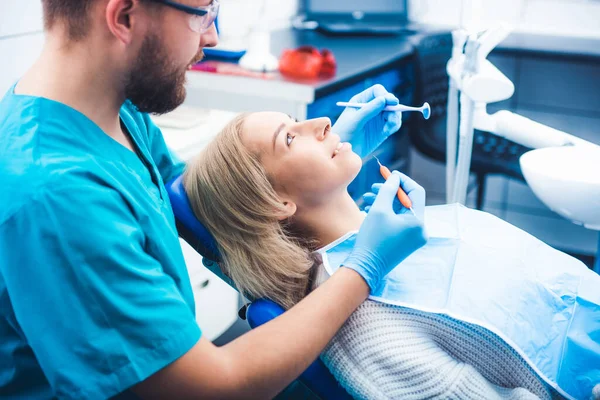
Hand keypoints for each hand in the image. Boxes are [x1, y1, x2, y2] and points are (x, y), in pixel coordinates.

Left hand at [332, 84, 402, 158]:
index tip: (391, 102)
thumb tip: (384, 99)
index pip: (377, 91)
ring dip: (395, 118)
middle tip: (392, 118)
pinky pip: (394, 124)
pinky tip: (386, 132)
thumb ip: (368, 110)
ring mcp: (378, 118)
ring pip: (394, 112)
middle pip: (389, 100)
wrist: (342, 151)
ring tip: (387, 128)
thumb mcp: (354, 121)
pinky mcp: (383, 129)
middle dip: (393, 107)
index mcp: (361, 100)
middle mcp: (371, 107)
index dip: (385, 95)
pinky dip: (394, 126)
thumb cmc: (344, 133)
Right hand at [342, 171, 427, 290]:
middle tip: (374, 187)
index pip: (416, 192)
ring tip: (367, 199)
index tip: (389, 174)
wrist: (365, 267)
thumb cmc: (372, 238)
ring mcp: (414, 238)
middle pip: (408, 202)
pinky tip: (370, 210)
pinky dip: (387, 214)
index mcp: (418, 222)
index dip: (403, 180)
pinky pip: (399, 222)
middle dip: (390, 192)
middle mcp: (420, 230)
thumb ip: (388, 190)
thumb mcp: (379, 209)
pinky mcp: (406, 242)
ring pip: (401, 211)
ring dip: (385, 202)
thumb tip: (394, 177)